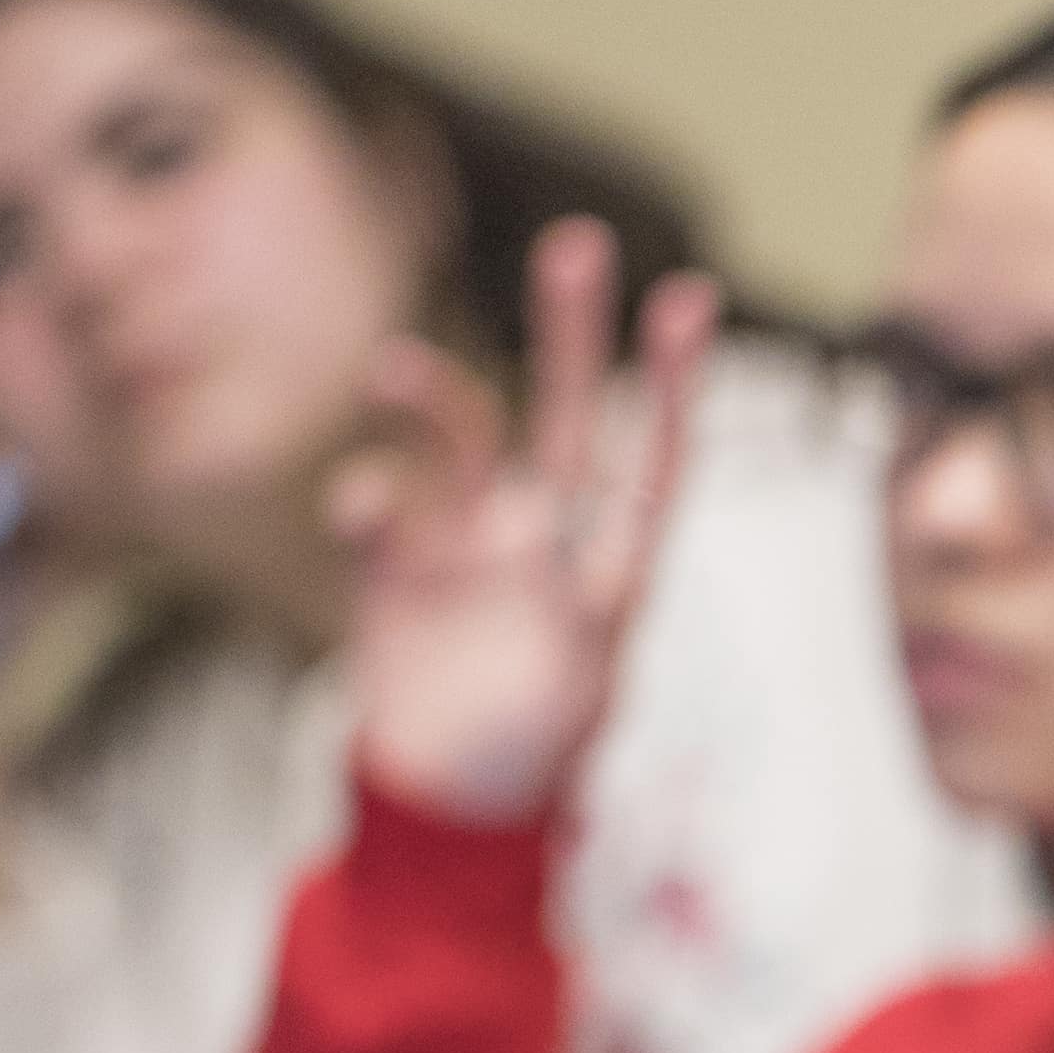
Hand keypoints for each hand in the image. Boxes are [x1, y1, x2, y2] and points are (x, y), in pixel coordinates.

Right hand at [330, 217, 706, 825]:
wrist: (449, 806)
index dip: (670, 384)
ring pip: (457, 436)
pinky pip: (375, 510)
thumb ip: (568, 609)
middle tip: (580, 246)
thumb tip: (551, 533)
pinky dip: (365, 499)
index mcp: (606, 563)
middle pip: (560, 411)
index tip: (691, 300)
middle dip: (569, 332)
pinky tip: (363, 510)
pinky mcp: (393, 568)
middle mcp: (541, 533)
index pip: (649, 459)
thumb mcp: (574, 689)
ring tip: (387, 370)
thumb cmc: (534, 755)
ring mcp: (465, 542)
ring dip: (426, 394)